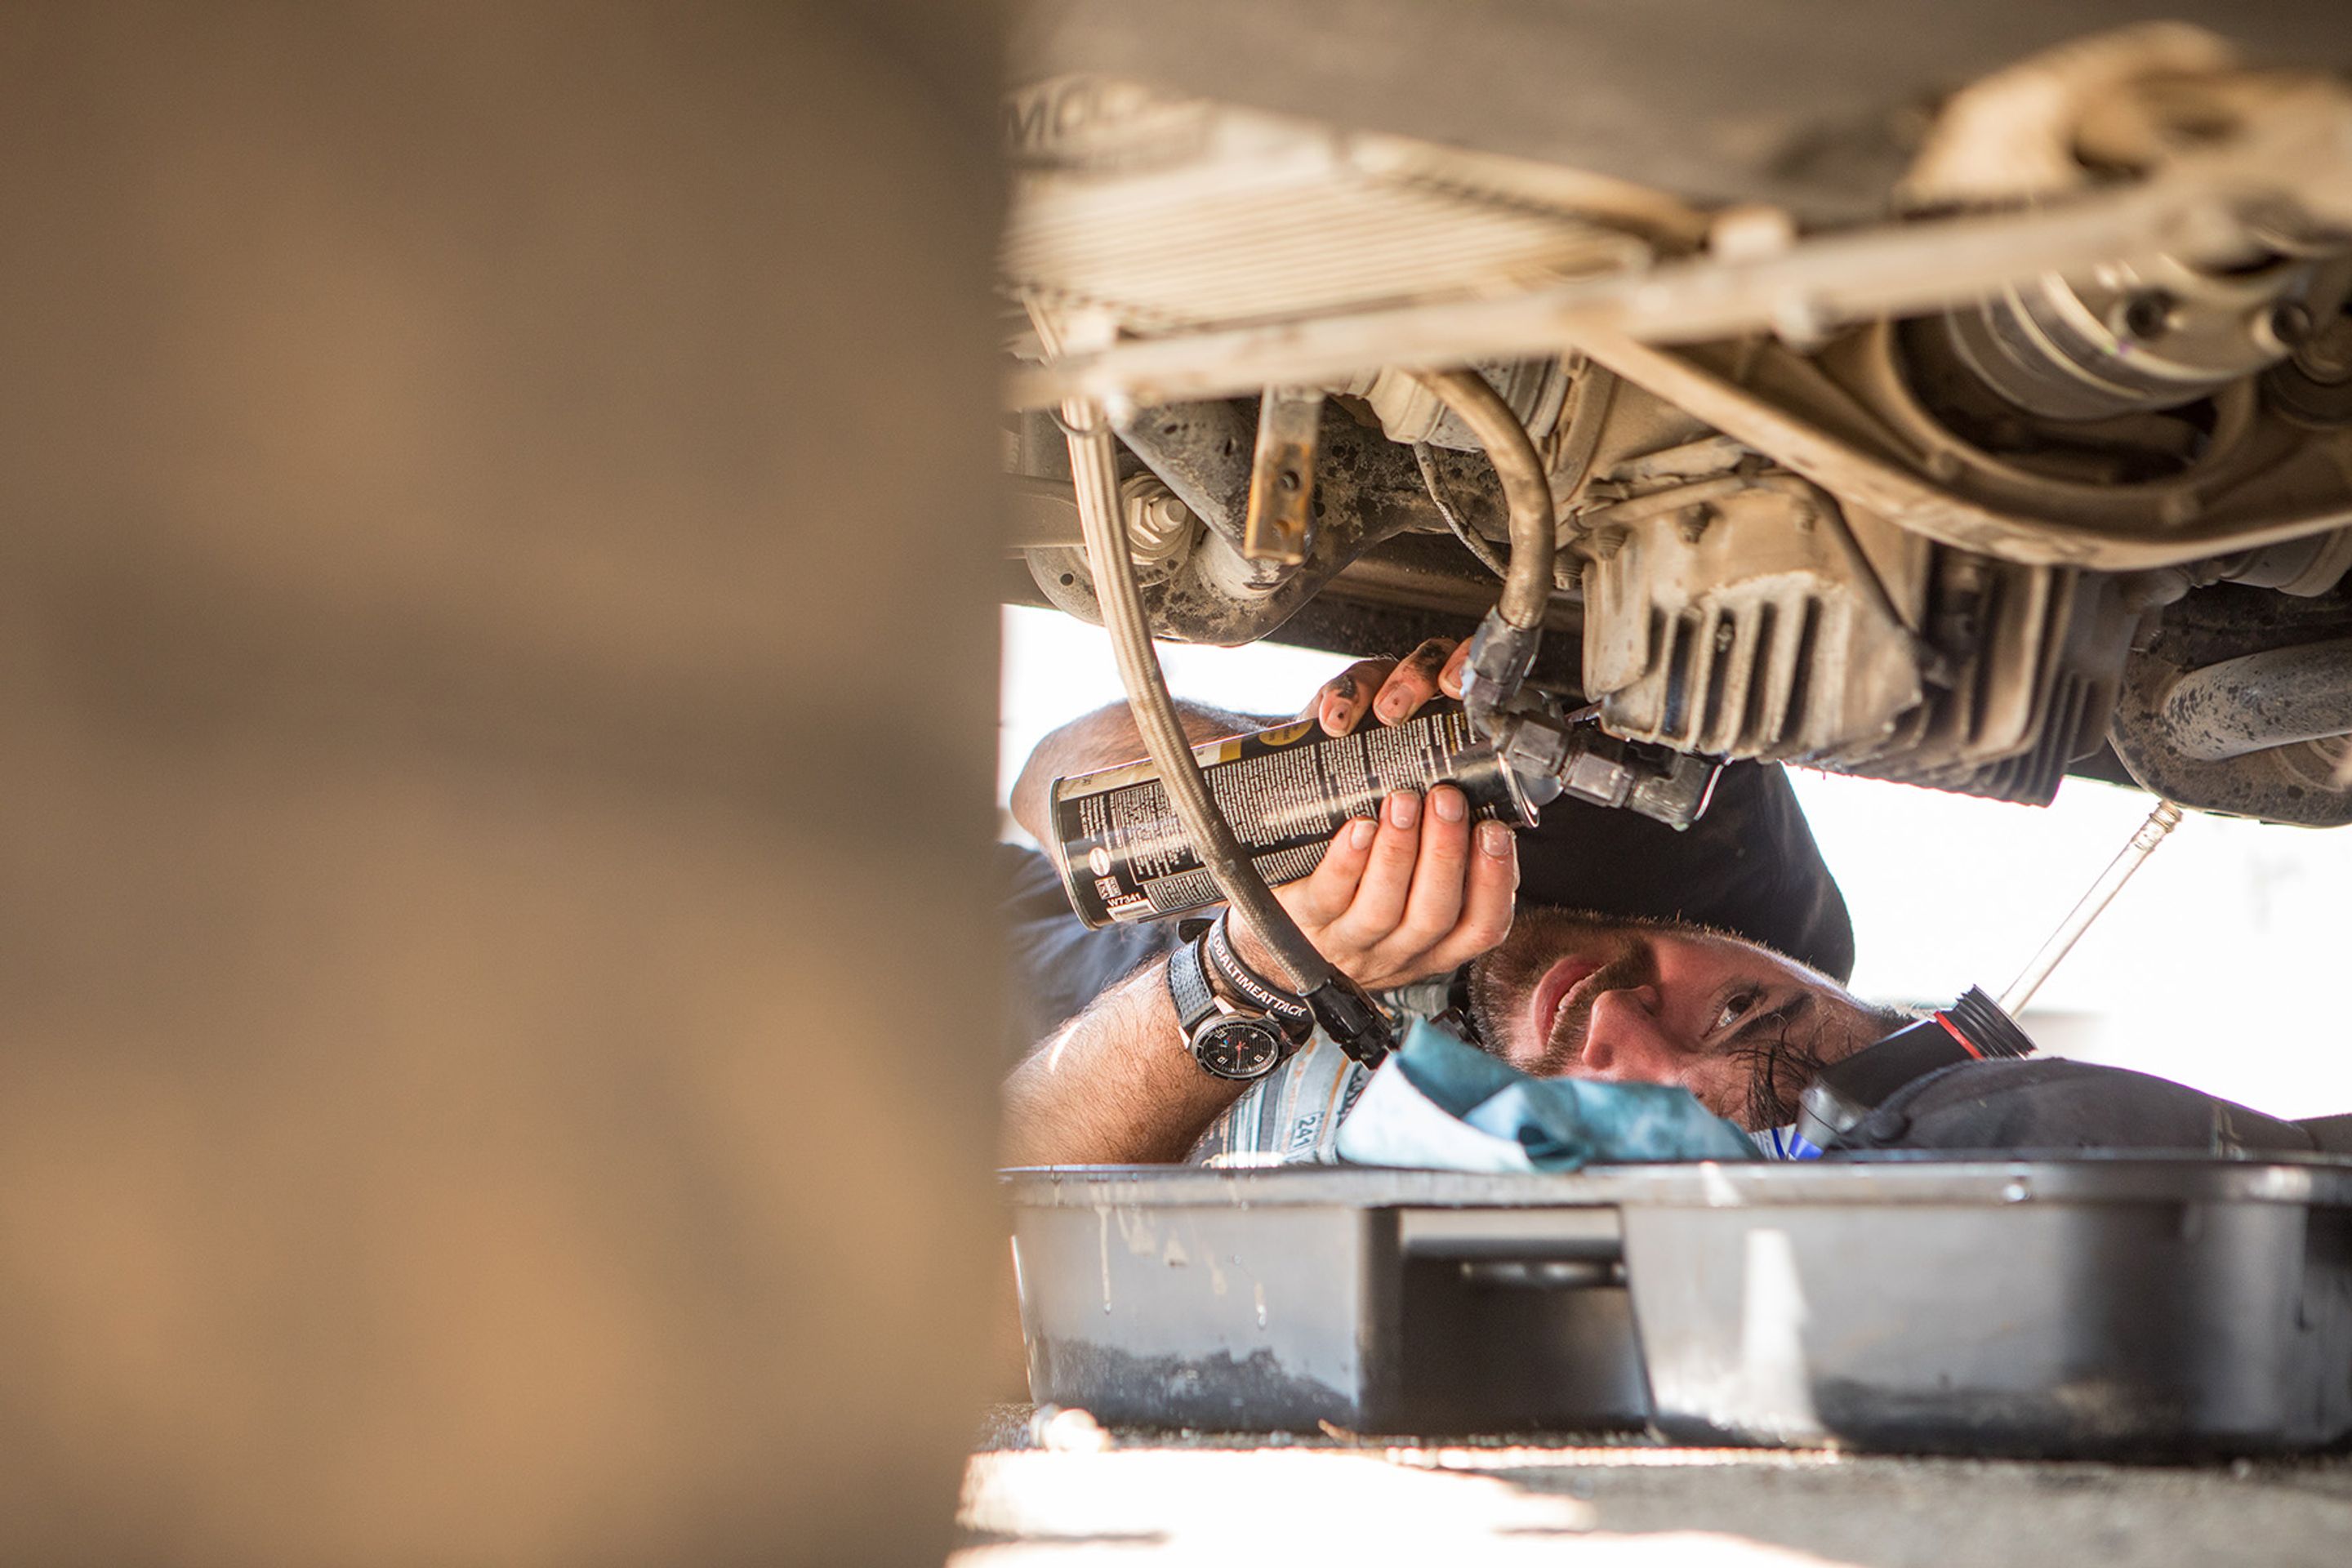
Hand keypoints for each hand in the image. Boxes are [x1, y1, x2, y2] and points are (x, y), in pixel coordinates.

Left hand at [1232, 638, 1516, 992]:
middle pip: (1435, 913)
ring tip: (1404, 800)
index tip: (1497, 831)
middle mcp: (1396, 950)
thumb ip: (1440, 853)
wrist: (1270, 931)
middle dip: (1446, 851)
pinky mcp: (1301, 921)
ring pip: (1384, 907)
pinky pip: (1329, 895)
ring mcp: (1347, 941)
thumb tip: (1474, 786)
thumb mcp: (1406, 891)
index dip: (1497, 881)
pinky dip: (1347, 861)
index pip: (1482, 925)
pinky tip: (1358, 826)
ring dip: (1399, 851)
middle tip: (1446, 797)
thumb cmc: (1352, 894)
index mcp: (1433, 943)